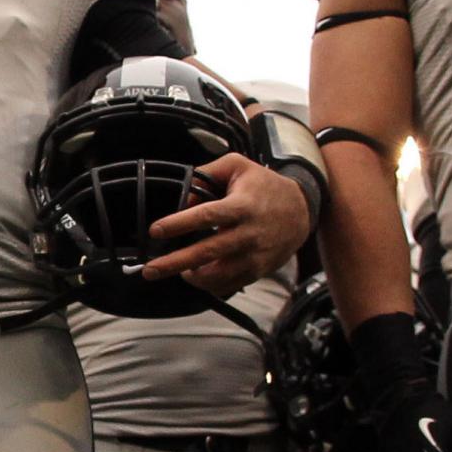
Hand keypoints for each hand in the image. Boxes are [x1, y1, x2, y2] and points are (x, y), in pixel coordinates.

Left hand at [143, 155, 311, 296]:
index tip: (155, 230)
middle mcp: (248, 234)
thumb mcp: (237, 166)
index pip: (206, 216)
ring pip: (217, 276)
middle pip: (207, 253)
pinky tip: (196, 276)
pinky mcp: (258, 271)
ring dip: (192, 277)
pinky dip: (209, 285)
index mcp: (241, 206)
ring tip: (176, 270)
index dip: (179, 224)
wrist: (302, 210)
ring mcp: (254, 256)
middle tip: (150, 270)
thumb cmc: (264, 186)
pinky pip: (228, 285)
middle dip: (175, 263)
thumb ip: (206, 175)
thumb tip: (182, 198)